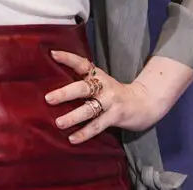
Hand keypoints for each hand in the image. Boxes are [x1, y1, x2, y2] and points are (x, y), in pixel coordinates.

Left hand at [45, 50, 169, 144]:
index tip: (53, 54)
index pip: (82, 63)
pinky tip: (72, 139)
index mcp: (97, 75)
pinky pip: (98, 126)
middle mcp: (103, 86)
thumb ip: (83, 80)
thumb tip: (52, 80)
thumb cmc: (113, 92)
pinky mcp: (115, 116)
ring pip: (90, 110)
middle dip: (66, 93)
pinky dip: (84, 133)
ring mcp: (110, 102)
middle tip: (49, 99)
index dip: (68, 58)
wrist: (143, 103)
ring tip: (59, 123)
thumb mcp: (100, 81)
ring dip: (73, 117)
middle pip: (84, 88)